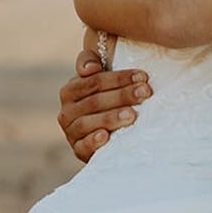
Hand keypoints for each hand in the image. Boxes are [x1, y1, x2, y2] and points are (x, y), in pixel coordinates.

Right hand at [57, 30, 151, 162]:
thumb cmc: (108, 103)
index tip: (143, 77)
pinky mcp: (78, 151)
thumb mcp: (100, 81)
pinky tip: (106, 136)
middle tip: (145, 93)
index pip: (94, 81)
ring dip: (111, 117)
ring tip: (132, 115)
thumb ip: (90, 61)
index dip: (119, 78)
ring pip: (88, 122)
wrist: (108, 139)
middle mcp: (67, 111)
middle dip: (122, 95)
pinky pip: (83, 146)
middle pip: (95, 101)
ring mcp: (71, 132)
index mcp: (70, 91)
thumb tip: (90, 68)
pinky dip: (93, 141)